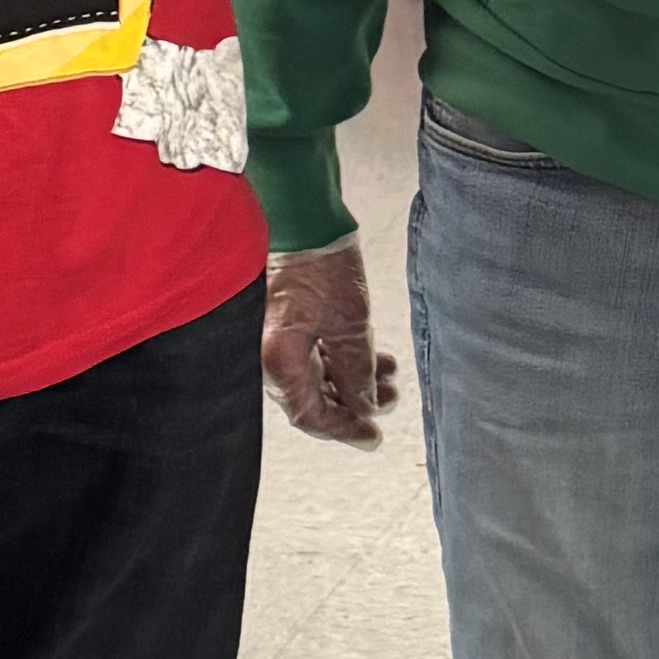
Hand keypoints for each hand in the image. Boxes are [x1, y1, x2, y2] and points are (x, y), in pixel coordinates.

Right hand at [264, 239, 394, 446]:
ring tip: (389, 377)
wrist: (303, 222)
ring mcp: (275, 342)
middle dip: (354, 405)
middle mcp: (270, 358)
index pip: (310, 416)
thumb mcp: (351, 326)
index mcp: (278, 362)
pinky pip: (312, 357)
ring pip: (316, 378)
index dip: (344, 430)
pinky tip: (374, 358)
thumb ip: (356, 373)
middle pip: (312, 400)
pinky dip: (341, 362)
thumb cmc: (322, 267)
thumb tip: (364, 409)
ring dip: (353, 382)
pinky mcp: (285, 326)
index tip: (373, 436)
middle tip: (388, 401)